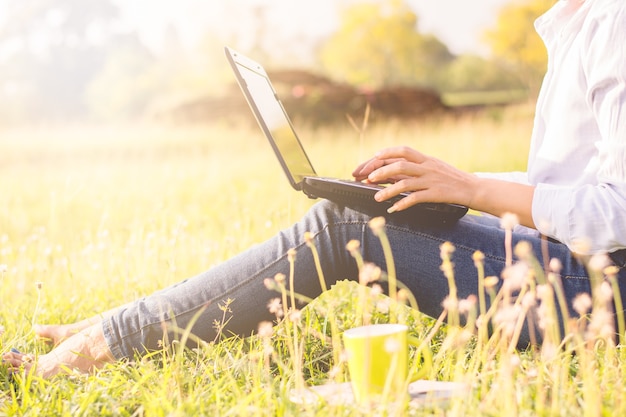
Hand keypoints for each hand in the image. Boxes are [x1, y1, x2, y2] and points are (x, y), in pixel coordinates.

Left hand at [352, 146, 478, 211]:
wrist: (473, 188)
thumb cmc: (450, 179)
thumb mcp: (433, 167)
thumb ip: (415, 167)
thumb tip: (391, 170)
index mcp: (426, 158)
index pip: (403, 150)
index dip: (386, 152)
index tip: (373, 157)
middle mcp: (427, 167)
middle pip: (400, 165)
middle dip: (381, 171)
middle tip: (367, 178)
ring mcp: (431, 180)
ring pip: (405, 183)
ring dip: (387, 190)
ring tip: (376, 197)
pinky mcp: (436, 194)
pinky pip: (416, 198)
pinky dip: (402, 203)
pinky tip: (393, 208)